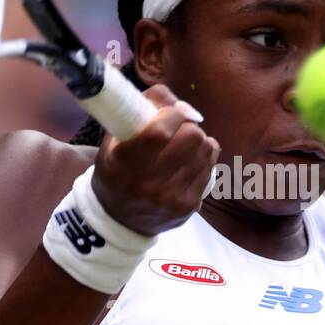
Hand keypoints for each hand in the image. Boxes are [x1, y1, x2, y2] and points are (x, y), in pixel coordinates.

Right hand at [92, 84, 219, 235]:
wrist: (120, 219)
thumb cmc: (117, 169)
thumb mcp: (114, 139)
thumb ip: (140, 111)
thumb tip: (179, 104)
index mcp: (124, 163)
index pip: (160, 131)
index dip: (174, 113)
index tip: (172, 112)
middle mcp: (148, 184)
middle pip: (192, 137)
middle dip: (188, 126)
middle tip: (179, 129)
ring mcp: (171, 198)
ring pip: (205, 150)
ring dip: (198, 141)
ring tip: (185, 145)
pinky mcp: (189, 206)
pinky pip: (210, 168)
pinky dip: (204, 158)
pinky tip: (192, 160)